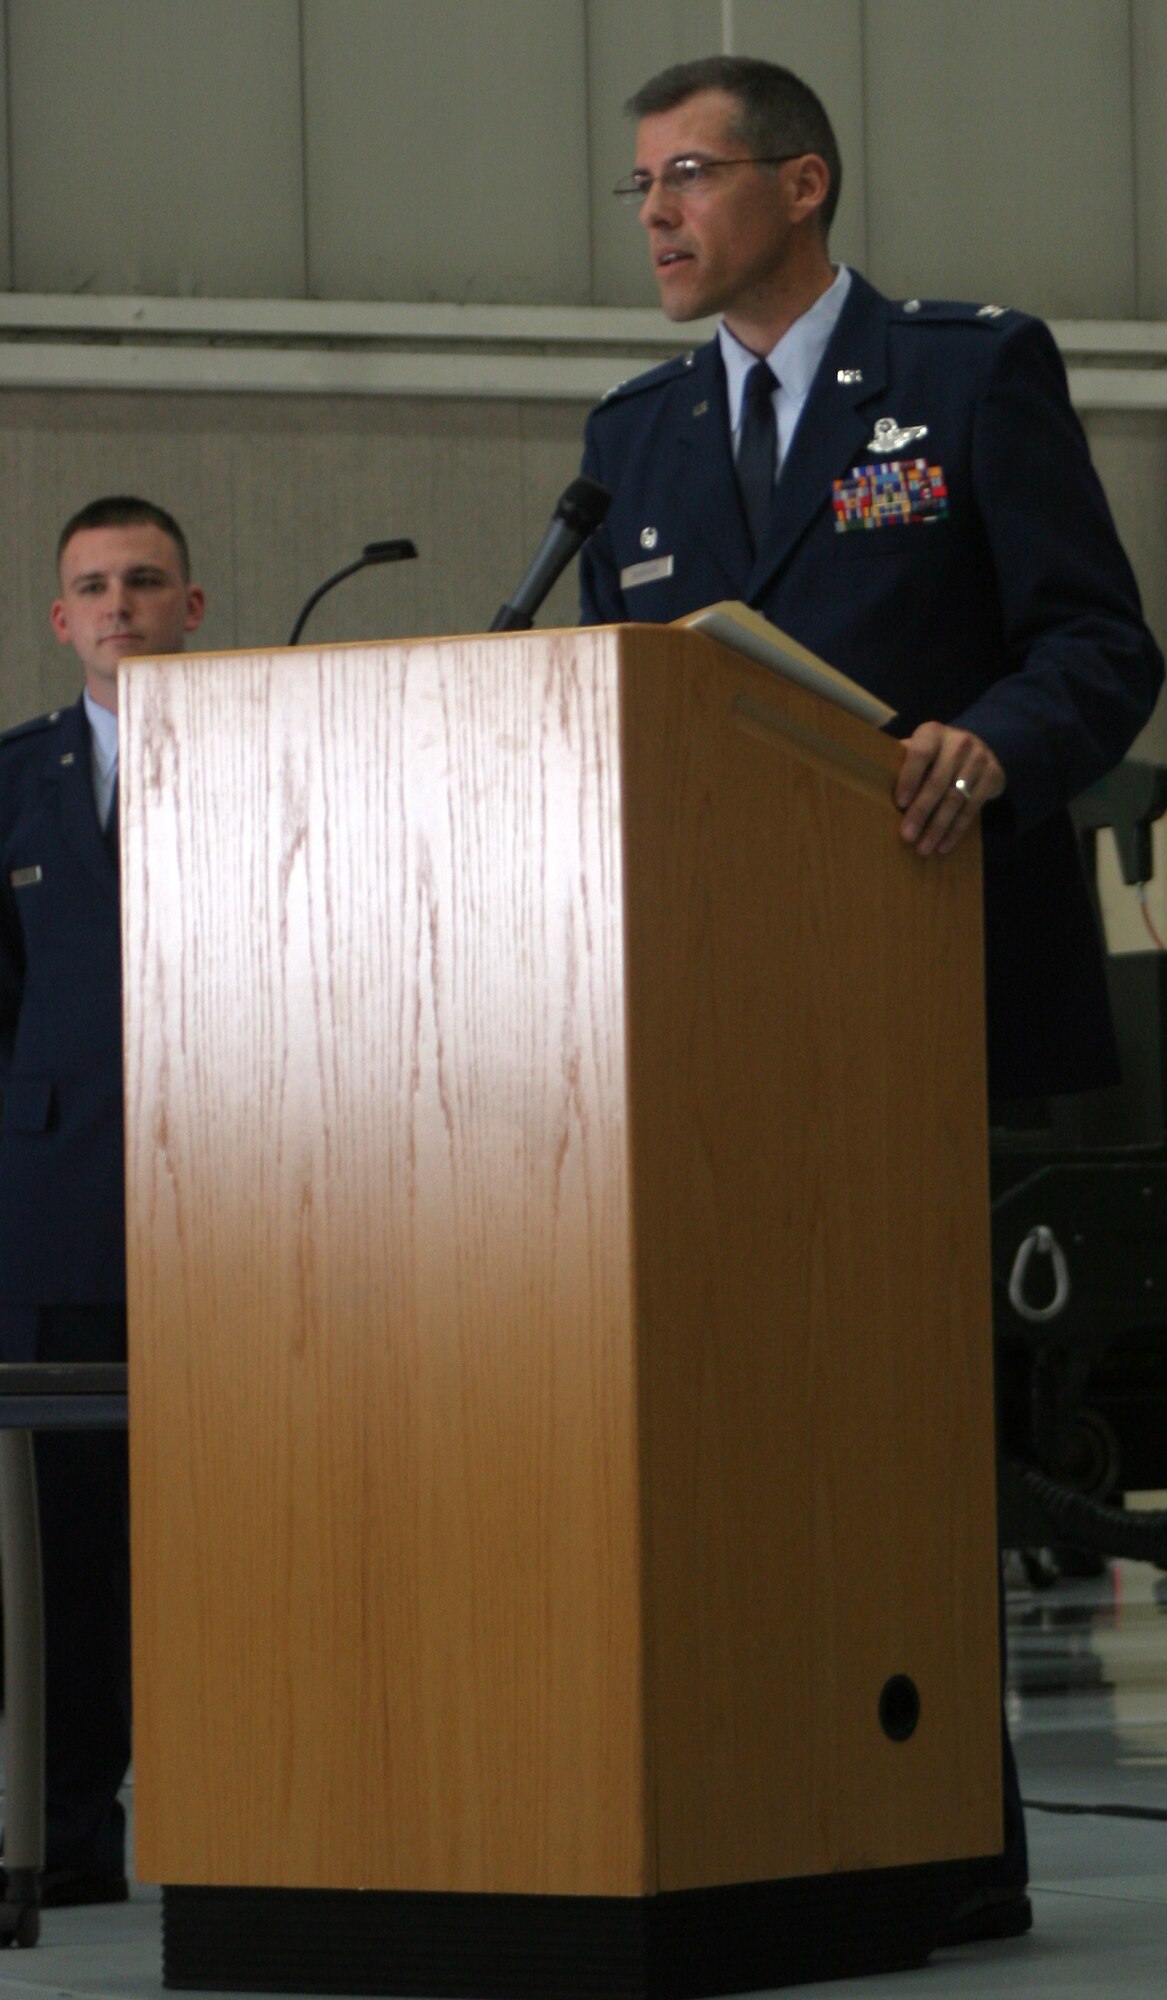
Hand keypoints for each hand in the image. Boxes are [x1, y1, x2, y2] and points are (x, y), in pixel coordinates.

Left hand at [895, 722, 1005, 855]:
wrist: (975, 750)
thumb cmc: (933, 756)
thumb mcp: (918, 751)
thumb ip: (900, 764)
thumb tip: (870, 788)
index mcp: (933, 733)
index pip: (920, 754)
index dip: (909, 778)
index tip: (899, 803)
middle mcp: (959, 742)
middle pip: (938, 781)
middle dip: (921, 812)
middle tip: (907, 836)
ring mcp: (980, 758)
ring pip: (956, 798)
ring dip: (938, 827)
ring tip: (923, 848)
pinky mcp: (994, 775)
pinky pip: (973, 808)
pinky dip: (956, 830)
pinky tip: (944, 846)